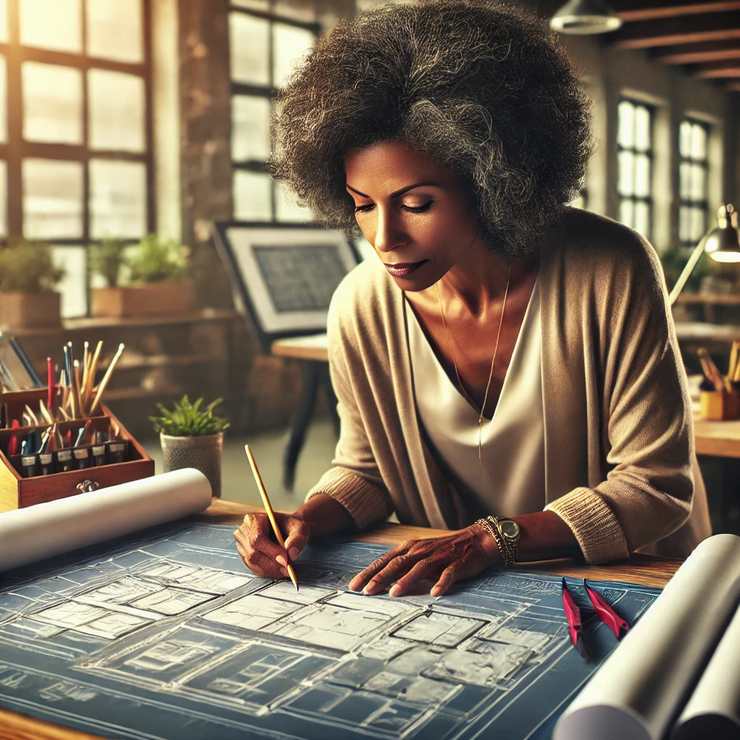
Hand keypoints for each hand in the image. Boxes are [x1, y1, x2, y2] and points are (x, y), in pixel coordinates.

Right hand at [233, 512, 308, 577]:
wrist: (288, 529)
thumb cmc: (291, 526)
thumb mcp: (299, 528)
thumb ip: (297, 539)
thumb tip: (291, 554)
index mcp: (254, 520)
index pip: (257, 538)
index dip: (270, 552)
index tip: (285, 560)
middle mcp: (244, 532)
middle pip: (252, 553)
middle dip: (270, 564)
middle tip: (286, 569)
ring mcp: (242, 545)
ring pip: (252, 563)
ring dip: (269, 570)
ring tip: (284, 569)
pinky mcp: (245, 556)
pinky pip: (253, 568)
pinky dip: (267, 572)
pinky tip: (278, 569)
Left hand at [348, 524, 498, 597]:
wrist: (476, 540)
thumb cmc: (444, 551)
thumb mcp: (420, 556)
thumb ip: (403, 567)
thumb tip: (382, 582)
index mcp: (410, 548)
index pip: (385, 561)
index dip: (369, 573)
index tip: (354, 586)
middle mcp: (421, 550)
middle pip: (397, 564)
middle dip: (380, 577)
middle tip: (367, 592)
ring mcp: (439, 556)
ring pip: (419, 568)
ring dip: (406, 580)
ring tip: (394, 593)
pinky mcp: (457, 563)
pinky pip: (448, 573)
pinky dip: (441, 582)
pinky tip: (435, 593)